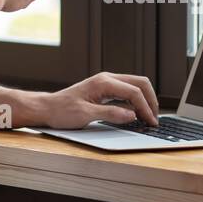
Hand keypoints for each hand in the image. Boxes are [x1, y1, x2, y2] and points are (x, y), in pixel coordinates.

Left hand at [42, 72, 159, 127]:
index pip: (134, 92)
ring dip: (144, 100)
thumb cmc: (62, 111)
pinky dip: (136, 102)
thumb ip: (110, 114)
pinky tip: (136, 114)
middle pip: (140, 83)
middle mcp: (107, 79)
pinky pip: (127, 92)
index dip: (145, 108)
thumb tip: (132, 115)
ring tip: (148, 117)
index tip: (151, 122)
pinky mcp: (105, 90)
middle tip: (154, 118)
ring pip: (135, 86)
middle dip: (150, 100)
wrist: (47, 108)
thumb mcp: (86, 115)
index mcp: (103, 82)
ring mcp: (107, 83)